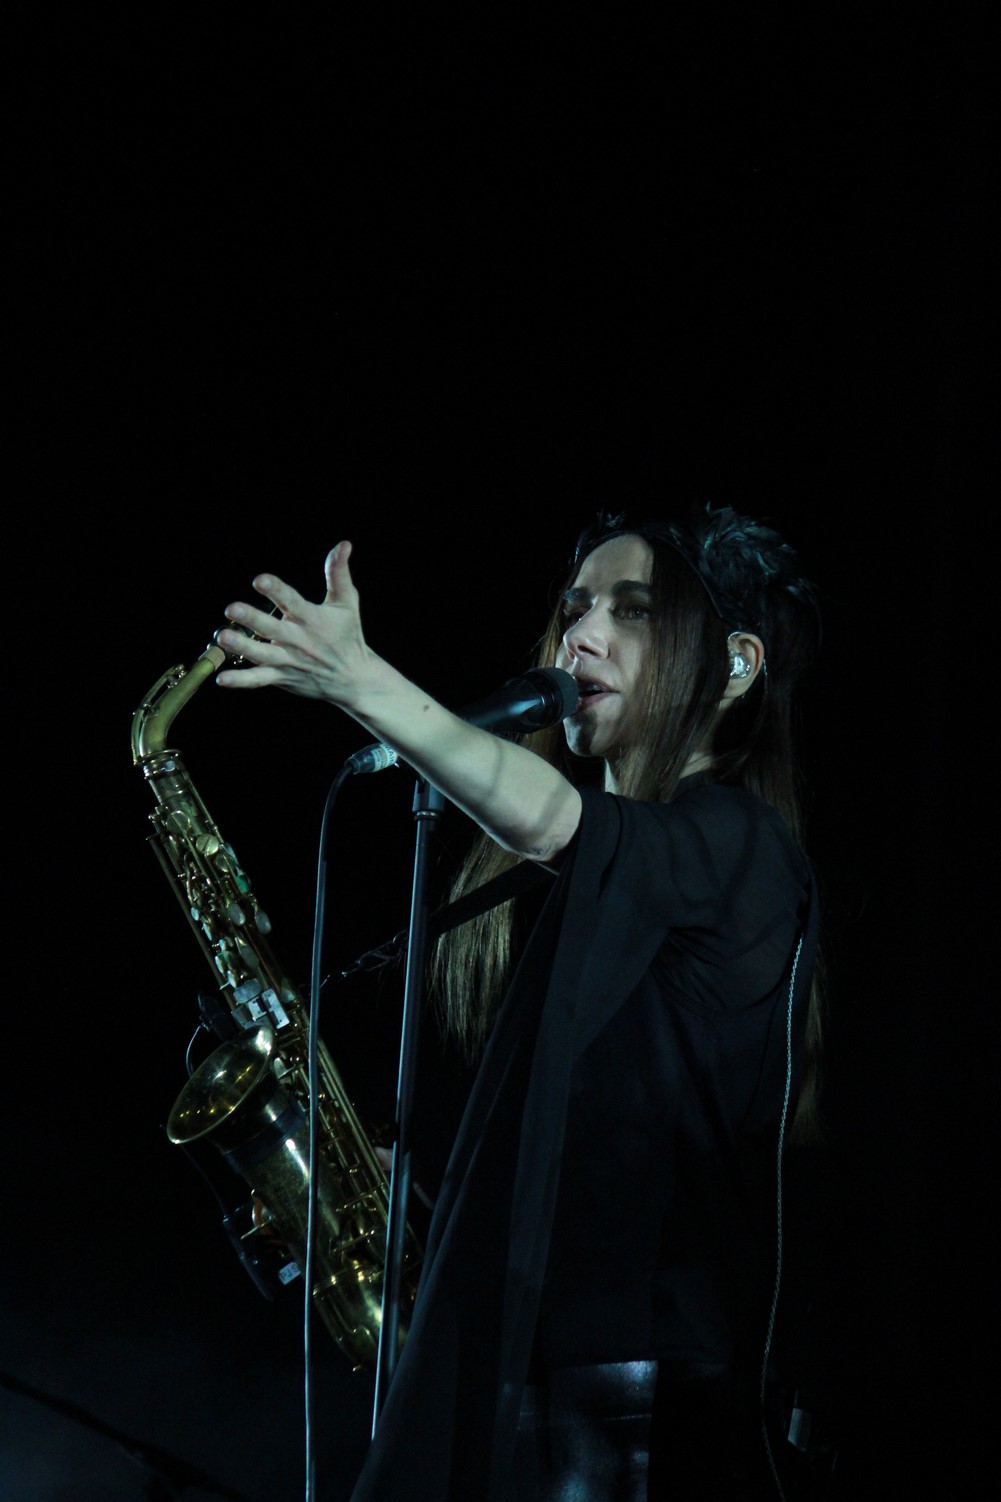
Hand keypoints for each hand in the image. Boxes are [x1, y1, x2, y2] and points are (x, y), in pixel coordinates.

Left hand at [216, 542, 367, 707]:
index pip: (291, 601)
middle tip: (231, 609)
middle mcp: (298, 640)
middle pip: (271, 628)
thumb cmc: (347, 635)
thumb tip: (343, 544)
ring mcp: (288, 660)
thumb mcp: (347, 602)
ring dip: (242, 647)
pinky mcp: (282, 676)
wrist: (352, 679)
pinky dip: (241, 680)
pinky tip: (221, 678)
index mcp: (311, 619)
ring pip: (262, 654)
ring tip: (223, 637)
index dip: (276, 590)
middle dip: (251, 619)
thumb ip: (338, 572)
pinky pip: (259, 679)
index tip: (260, 580)